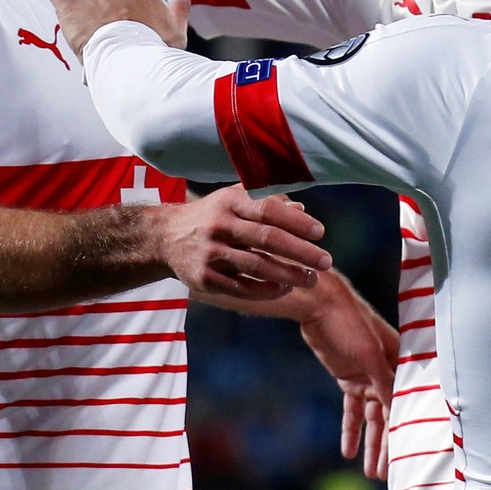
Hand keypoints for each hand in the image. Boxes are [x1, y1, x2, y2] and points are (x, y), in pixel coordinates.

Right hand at [160, 185, 331, 299]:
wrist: (164, 237)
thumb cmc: (212, 215)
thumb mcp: (234, 199)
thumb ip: (268, 202)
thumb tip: (302, 210)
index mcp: (230, 201)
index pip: (269, 209)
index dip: (296, 222)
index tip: (320, 232)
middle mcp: (220, 225)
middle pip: (267, 239)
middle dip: (301, 252)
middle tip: (326, 261)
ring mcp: (210, 252)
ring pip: (257, 266)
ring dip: (289, 275)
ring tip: (311, 279)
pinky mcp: (203, 278)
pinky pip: (241, 287)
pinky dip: (266, 290)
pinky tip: (285, 288)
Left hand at [298, 276, 398, 477]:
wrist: (319, 304)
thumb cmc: (350, 322)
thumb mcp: (370, 354)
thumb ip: (385, 382)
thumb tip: (399, 411)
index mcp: (401, 363)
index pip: (407, 401)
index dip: (408, 428)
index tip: (412, 454)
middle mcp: (388, 372)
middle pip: (391, 415)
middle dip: (389, 445)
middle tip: (387, 475)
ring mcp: (368, 376)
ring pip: (372, 417)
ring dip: (371, 444)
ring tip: (371, 472)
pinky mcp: (349, 377)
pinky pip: (352, 410)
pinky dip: (351, 430)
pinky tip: (348, 452)